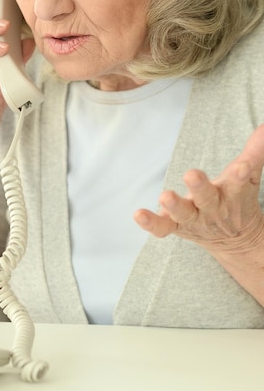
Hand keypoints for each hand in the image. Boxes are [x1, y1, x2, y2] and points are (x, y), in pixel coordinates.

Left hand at [134, 124, 263, 254]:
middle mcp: (213, 208)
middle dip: (200, 187)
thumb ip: (256, 151)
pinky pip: (162, 228)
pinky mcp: (175, 226)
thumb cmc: (238, 198)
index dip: (241, 173)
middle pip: (207, 198)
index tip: (242, 165)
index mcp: (232, 193)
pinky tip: (138, 214)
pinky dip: (151, 223)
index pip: (239, 182)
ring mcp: (193, 219)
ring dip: (174, 206)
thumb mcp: (249, 176)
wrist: (235, 239)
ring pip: (184, 213)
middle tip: (192, 174)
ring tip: (165, 196)